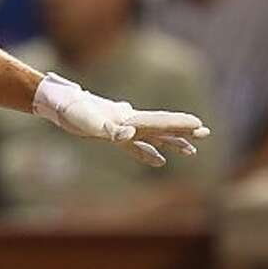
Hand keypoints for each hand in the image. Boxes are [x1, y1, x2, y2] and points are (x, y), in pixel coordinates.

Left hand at [32, 73, 209, 166]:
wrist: (62, 106)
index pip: (159, 122)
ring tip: (191, 151)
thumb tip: (127, 136)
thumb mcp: (91, 123)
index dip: (178, 125)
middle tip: (205, 132)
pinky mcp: (114, 136)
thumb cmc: (76, 113)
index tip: (198, 125)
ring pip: (154, 137)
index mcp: (130, 119)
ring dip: (172, 142)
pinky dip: (149, 154)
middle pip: (162, 127)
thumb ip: (110, 130)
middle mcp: (131, 122)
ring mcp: (124, 128)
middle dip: (183, 131)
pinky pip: (137, 148)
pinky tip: (160, 162)